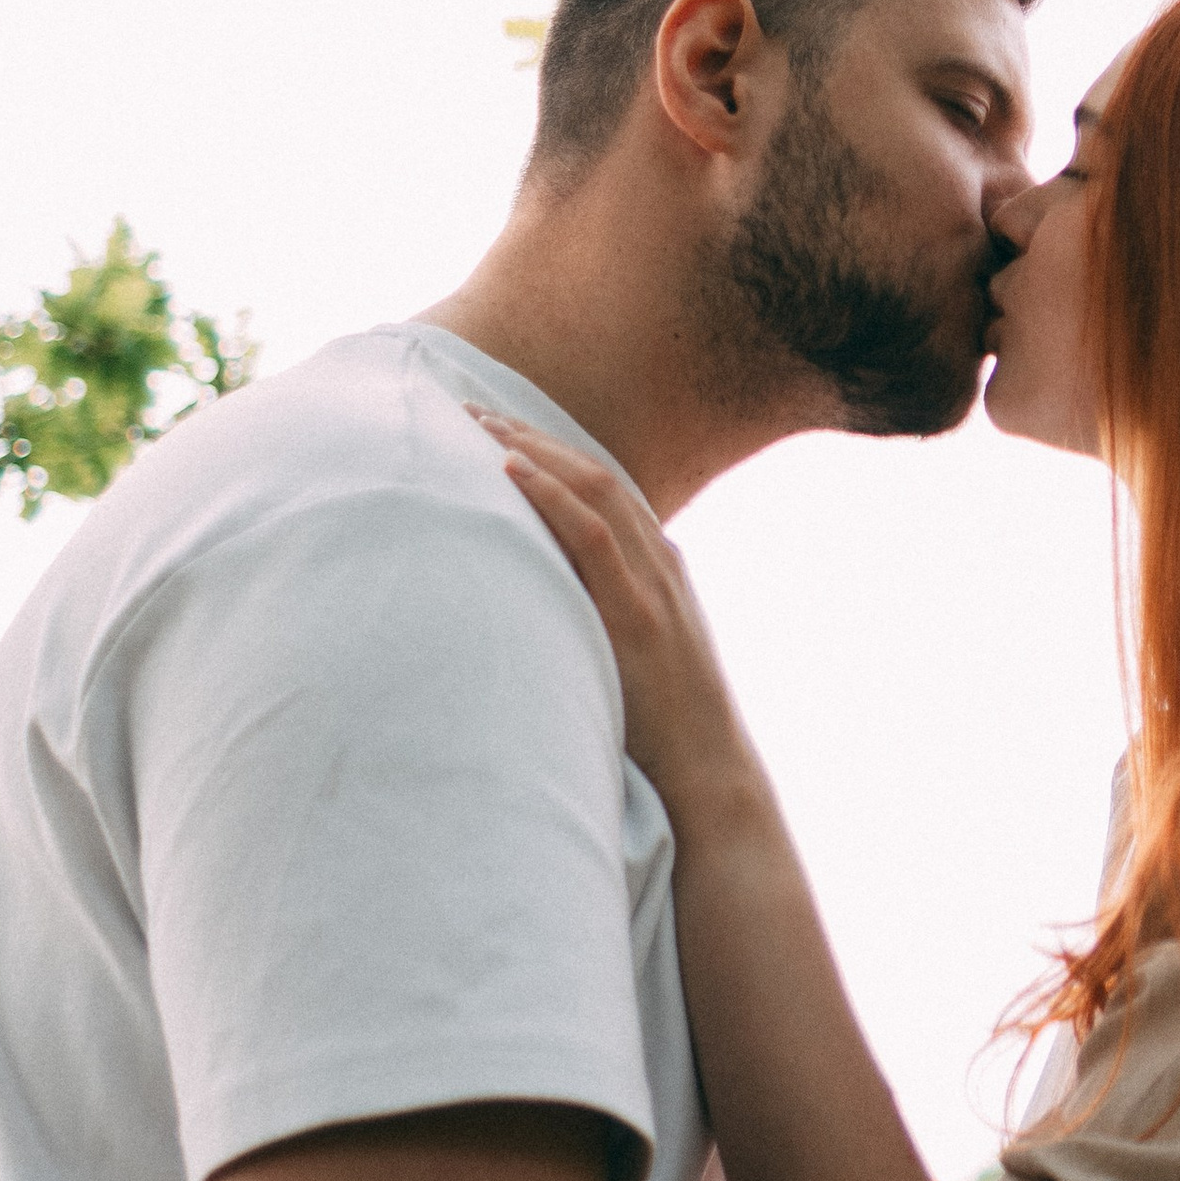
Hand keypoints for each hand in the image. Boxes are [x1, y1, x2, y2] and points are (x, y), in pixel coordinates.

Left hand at [473, 413, 753, 812]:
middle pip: (595, 474)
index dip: (552, 451)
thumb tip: (549, 613)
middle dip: (532, 435)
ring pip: (594, 489)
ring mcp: (652, 585)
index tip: (499, 428)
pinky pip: (592, 536)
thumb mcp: (638, 656)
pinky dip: (551, 496)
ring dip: (533, 450)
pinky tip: (510, 471)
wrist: (708, 771)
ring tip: (479, 425)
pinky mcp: (636, 616)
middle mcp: (660, 563)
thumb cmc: (665, 726)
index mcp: (661, 568)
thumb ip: (606, 620)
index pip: (605, 487)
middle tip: (471, 409)